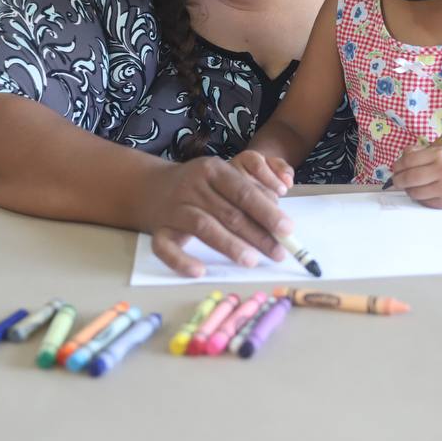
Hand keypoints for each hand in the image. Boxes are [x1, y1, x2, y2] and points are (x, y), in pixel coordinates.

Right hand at [141, 156, 290, 277]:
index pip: (243, 191)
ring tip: (251, 260)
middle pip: (228, 212)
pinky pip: (166, 247)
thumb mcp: (229, 173)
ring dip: (229, 245)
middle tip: (278, 253)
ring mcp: (174, 208)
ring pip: (203, 226)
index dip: (266, 211)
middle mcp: (192, 185)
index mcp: (214, 169)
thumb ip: (258, 183)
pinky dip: (181, 260)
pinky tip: (199, 271)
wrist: (153, 187)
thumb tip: (282, 198)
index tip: (287, 229)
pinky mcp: (159, 229)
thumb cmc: (205, 185)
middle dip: (257, 234)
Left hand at [389, 145, 441, 208]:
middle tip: (397, 181)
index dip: (397, 166)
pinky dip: (420, 198)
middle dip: (398, 180)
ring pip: (414, 192)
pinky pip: (424, 202)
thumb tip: (400, 160)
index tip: (396, 169)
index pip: (408, 161)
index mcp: (439, 154)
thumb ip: (420, 153)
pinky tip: (425, 192)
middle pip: (408, 178)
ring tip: (411, 187)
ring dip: (408, 190)